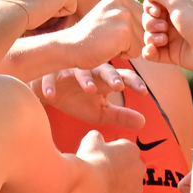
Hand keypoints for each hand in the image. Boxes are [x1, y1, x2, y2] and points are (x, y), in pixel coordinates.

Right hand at [33, 66, 147, 129]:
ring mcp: (70, 70)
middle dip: (112, 76)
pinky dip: (50, 85)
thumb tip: (143, 122)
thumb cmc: (78, 100)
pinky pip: (51, 77)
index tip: (144, 92)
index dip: (134, 82)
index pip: (124, 76)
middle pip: (105, 69)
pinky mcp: (51, 73)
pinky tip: (50, 96)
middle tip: (118, 86)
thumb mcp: (100, 112)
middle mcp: (91, 71)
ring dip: (86, 79)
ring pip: (80, 71)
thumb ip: (120, 116)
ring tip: (90, 90)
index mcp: (105, 79)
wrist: (48, 93)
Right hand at [59, 0, 144, 68]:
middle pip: (146, 28)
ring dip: (130, 48)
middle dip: (133, 40)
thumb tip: (163, 27)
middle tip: (109, 38)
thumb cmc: (91, 39)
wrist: (70, 48)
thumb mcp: (111, 19)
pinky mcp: (124, 31)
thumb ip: (132, 17)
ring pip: (144, 40)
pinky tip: (109, 48)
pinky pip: (138, 50)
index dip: (132, 31)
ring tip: (109, 43)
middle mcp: (123, 1)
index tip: (111, 32)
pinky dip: (125, 54)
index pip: (144, 18)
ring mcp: (123, 15)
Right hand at [78, 130, 145, 192]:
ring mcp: (138, 187)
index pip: (125, 151)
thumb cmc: (90, 161)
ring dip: (120, 187)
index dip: (112, 156)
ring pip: (129, 186)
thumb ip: (97, 136)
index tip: (102, 160)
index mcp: (131, 149)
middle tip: (103, 175)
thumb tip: (97, 136)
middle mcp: (140, 167)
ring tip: (103, 188)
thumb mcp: (90, 141)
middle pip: (130, 169)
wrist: (89, 186)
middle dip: (119, 172)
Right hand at [138, 0, 192, 71]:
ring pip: (149, 36)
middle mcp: (172, 22)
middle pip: (148, 20)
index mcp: (176, 7)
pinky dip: (149, 51)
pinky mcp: (171, 54)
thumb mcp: (178, 1)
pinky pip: (152, 53)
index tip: (157, 11)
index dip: (150, 7)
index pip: (152, 4)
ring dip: (151, 37)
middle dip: (150, 23)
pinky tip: (151, 50)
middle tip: (163, 27)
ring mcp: (172, 39)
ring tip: (164, 40)